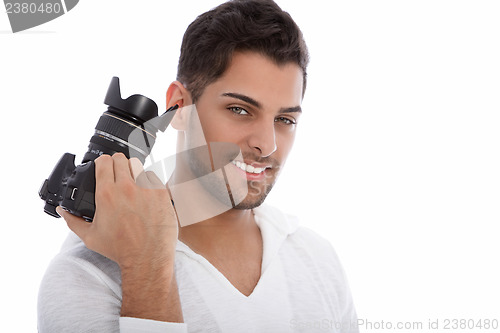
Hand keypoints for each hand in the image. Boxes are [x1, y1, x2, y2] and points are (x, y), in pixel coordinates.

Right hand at [57, 153, 177, 269]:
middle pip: (120, 158)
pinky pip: (153, 176)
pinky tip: (146, 193)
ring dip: (133, 170)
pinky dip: (149, 181)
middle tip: (118, 174)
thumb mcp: (90, 237)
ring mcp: (146, 189)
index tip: (103, 167)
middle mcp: (126, 188)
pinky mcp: (161, 193)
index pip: (103, 162)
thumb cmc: (120, 249)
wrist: (147, 258)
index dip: (102, 162)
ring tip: (133, 182)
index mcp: (107, 194)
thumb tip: (62, 211)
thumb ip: (73, 221)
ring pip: (138, 165)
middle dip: (117, 164)